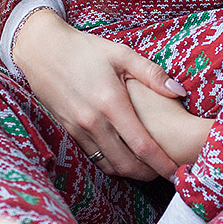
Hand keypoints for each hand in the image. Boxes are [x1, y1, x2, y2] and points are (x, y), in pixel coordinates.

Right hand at [11, 9, 184, 179]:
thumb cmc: (85, 49)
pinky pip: (94, 157)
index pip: (143, 145)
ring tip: (148, 168)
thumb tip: (180, 91)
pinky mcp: (69, 131)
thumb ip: (152, 74)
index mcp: (111, 103)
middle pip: (127, 163)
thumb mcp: (121, 54)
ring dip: (131, 172)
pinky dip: (111, 163)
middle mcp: (94, 122)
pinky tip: (124, 158)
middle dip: (150, 173)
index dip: (162, 163)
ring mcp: (79, 129)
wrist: (43, 50)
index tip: (178, 172)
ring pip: (109, 165)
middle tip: (167, 173)